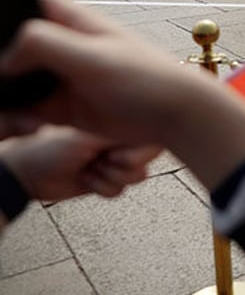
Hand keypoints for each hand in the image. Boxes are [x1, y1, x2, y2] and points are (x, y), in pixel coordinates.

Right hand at [0, 0, 244, 189]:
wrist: (173, 115)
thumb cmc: (145, 77)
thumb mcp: (95, 57)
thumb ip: (47, 45)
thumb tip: (3, 54)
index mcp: (67, 19)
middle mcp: (56, 43)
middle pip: (5, 39)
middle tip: (1, 78)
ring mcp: (55, 75)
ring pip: (6, 76)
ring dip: (2, 92)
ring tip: (17, 113)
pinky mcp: (55, 105)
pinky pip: (19, 107)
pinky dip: (12, 116)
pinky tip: (24, 126)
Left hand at [0, 125, 157, 201]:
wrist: (26, 174)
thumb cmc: (50, 148)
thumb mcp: (90, 138)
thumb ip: (123, 136)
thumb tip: (152, 134)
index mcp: (119, 119)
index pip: (151, 133)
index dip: (141, 149)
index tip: (117, 153)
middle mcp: (120, 137)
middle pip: (148, 157)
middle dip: (124, 166)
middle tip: (102, 160)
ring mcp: (114, 158)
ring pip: (137, 176)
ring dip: (111, 178)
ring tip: (90, 168)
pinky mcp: (107, 178)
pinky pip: (121, 190)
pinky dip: (102, 188)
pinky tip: (86, 179)